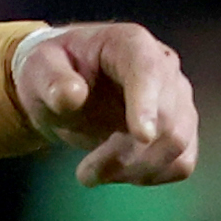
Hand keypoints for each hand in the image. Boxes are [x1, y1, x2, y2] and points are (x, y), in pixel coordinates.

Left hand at [16, 21, 199, 186]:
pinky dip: (151, 176)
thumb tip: (72, 95)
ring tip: (93, 173)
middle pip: (167, 118)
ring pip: (178, 143)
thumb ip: (52, 80)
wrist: (65, 87)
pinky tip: (119, 174)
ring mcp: (177, 99)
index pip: (149, 71)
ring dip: (136, 170)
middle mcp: (164, 67)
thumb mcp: (39, 69)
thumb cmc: (54, 72)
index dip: (148, 103)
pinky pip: (181, 163)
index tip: (142, 136)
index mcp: (131, 44)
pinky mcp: (179, 129)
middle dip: (126, 154)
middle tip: (84, 174)